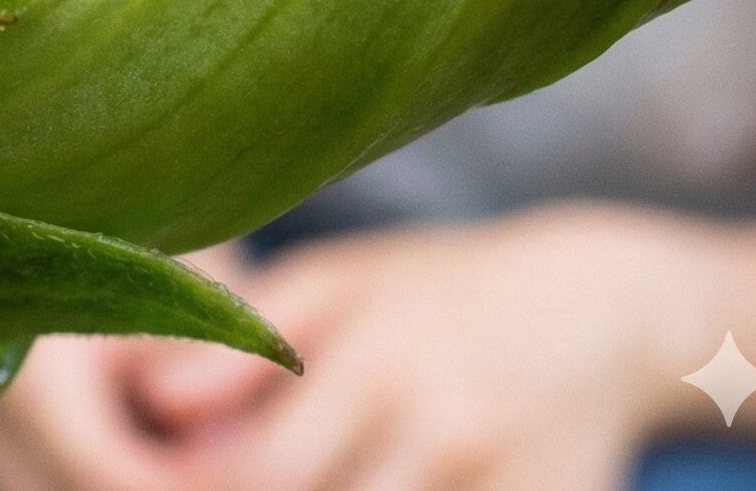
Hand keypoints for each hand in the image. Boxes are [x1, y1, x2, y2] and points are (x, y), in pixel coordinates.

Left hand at [0, 207, 719, 490]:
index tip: (149, 481)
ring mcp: (502, 480)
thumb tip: (152, 399)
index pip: (261, 465)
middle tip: (194, 483)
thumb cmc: (443, 288)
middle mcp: (441, 424)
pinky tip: (366, 487)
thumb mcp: (343, 285)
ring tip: (309, 473)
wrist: (606, 309)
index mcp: (377, 352)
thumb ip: (248, 341)